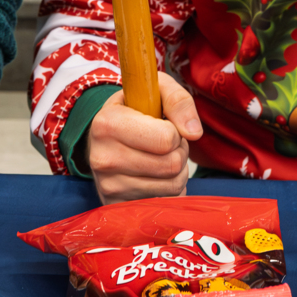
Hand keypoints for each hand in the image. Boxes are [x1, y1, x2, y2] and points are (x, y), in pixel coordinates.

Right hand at [85, 73, 202, 202]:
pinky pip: (164, 203)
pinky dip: (169, 191)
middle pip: (172, 165)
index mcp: (107, 123)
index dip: (175, 131)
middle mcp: (103, 158)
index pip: (167, 139)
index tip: (164, 126)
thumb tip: (194, 132)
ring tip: (160, 158)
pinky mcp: (116, 205)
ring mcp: (108, 186)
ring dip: (177, 172)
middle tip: (166, 144)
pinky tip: (155, 178)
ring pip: (172, 186)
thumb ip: (178, 100)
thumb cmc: (135, 110)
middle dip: (179, 152)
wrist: (104, 138)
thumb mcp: (154, 90)